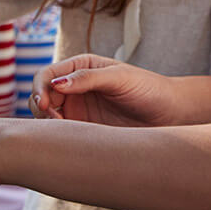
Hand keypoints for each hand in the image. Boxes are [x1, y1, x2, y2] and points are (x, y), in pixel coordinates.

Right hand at [29, 53, 179, 126]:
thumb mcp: (119, 78)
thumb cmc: (148, 88)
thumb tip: (56, 84)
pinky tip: (70, 141)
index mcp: (80, 67)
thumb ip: (88, 78)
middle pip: (41, 96)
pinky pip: (62, 134)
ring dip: (47, 125)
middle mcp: (74, 87)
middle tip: (56, 122)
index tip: (46, 104)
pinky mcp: (84, 130)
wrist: (170, 113)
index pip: (47, 75)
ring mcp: (78, 109)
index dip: (40, 88)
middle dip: (41, 108)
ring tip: (65, 132)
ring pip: (47, 117)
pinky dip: (58, 138)